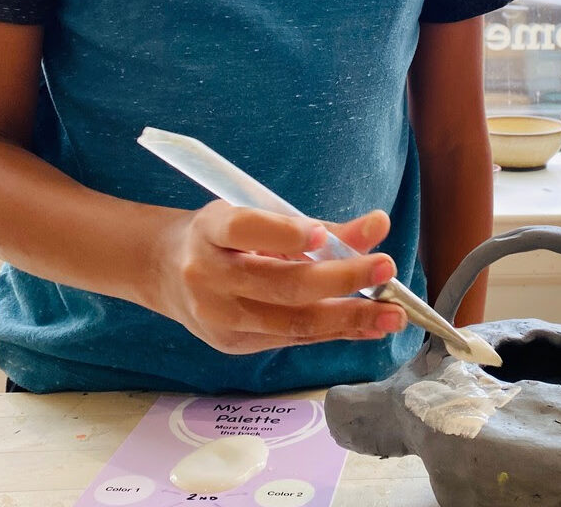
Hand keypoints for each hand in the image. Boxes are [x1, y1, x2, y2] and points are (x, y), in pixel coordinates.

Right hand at [153, 202, 407, 354]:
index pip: (244, 230)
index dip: (285, 234)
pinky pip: (292, 338)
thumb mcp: (259, 214)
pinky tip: (369, 326)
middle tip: (385, 268)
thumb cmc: (225, 236)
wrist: (168, 271)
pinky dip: (335, 331)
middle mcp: (208, 276)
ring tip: (392, 313)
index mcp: (211, 230)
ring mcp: (218, 317)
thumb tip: (377, 226)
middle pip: (280, 283)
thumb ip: (317, 226)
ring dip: (349, 318)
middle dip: (340, 279)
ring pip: (291, 321)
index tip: (321, 235)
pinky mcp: (233, 345)